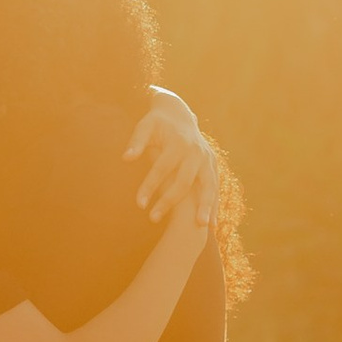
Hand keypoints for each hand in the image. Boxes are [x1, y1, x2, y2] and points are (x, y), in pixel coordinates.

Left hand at [125, 89, 216, 226]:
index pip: (161, 169)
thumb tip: (126, 158)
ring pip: (208, 187)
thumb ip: (137, 142)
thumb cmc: (158, 123)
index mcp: (179, 143)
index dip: (149, 186)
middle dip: (170, 202)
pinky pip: (215, 189)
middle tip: (154, 219)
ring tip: (200, 227)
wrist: (179, 114)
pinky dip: (214, 207)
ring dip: (205, 207)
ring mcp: (208, 160)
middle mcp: (196, 153)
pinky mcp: (213, 166)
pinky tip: (212, 226)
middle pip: (184, 182)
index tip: (139, 204)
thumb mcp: (146, 126)